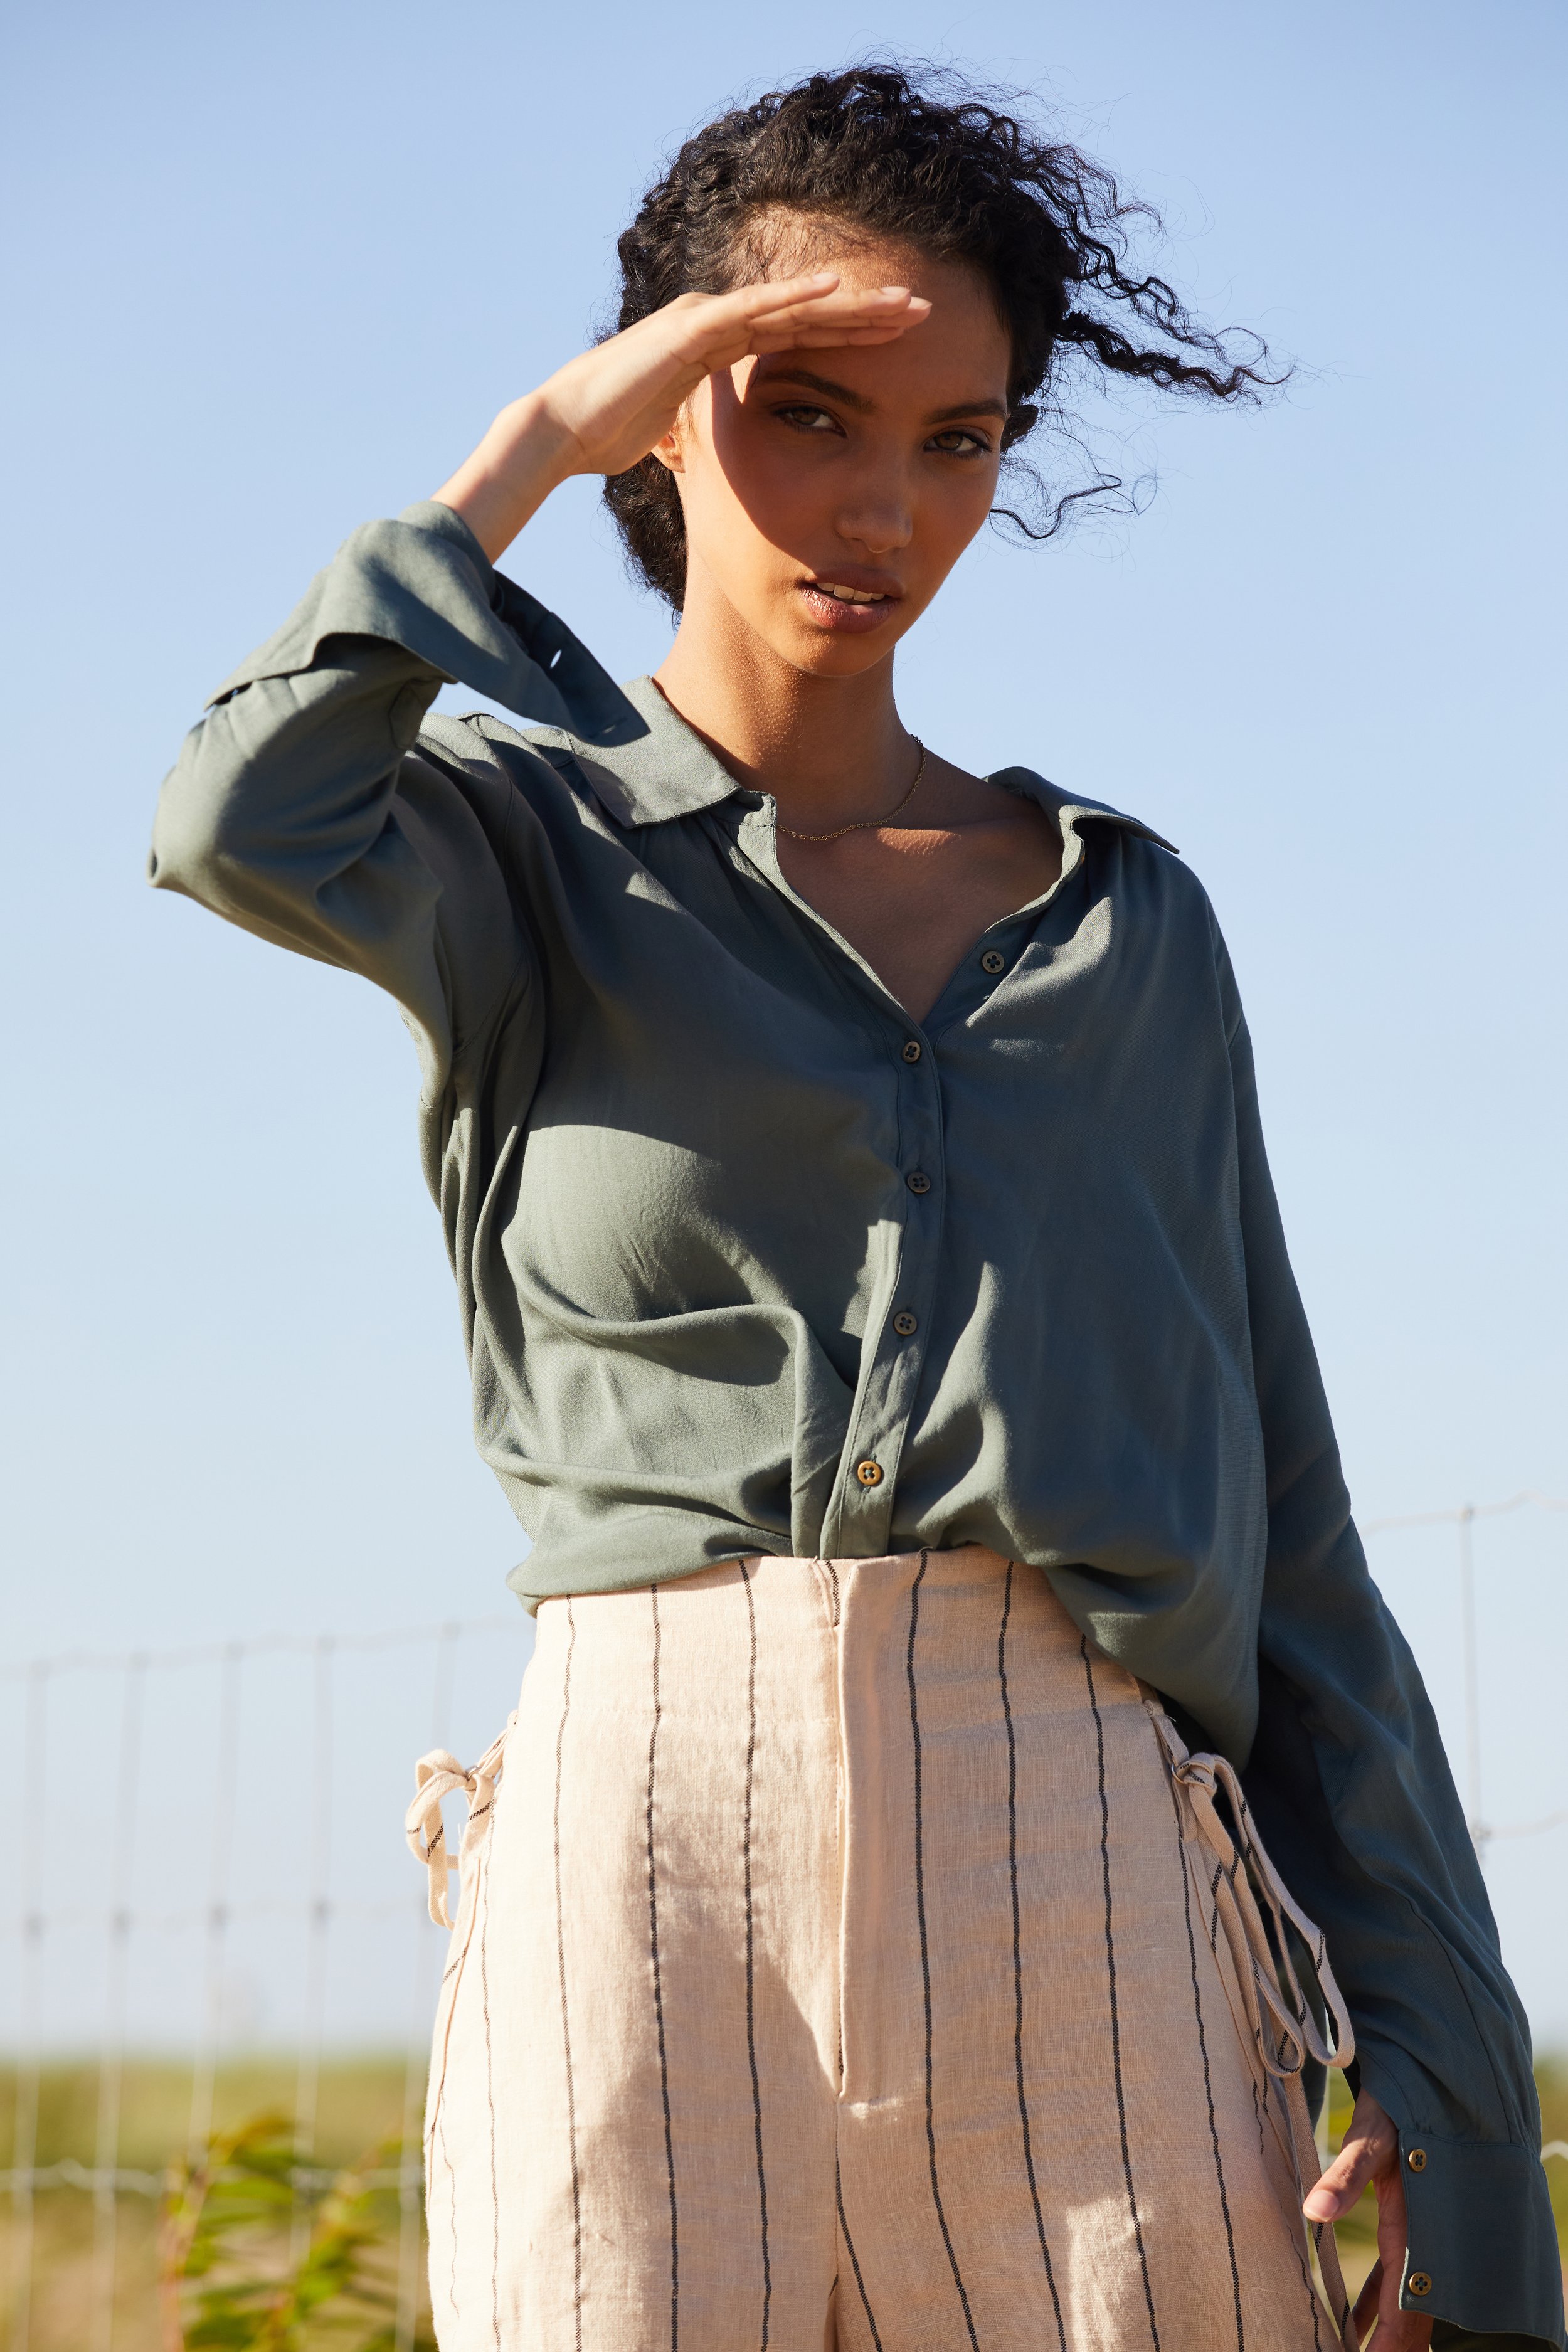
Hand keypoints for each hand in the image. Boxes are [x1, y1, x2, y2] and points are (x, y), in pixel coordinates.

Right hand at [433, 274, 930, 560]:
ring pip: (792, 306)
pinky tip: (834, 291)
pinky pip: (752, 311)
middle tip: (925, 311)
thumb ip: (715, 430)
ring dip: (850, 303)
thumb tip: (733, 455)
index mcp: (725, 347)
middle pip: (810, 315)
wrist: (567, 429)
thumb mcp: (686, 435)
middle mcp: (721, 322)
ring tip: (901, 304)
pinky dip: (793, 298)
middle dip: (869, 314)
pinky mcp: (691, 329)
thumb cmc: (616, 434)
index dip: (853, 335)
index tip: (903, 340)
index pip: (802, 337)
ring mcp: (707, 319)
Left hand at [1302, 2091, 1432, 2346]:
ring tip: (1346, 2351)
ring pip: (1401, 2304)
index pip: (1403, 2311)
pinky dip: (1371, 2306)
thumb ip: (1344, 2176)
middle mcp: (1423, 2244)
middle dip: (1385, 2348)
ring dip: (1378, 2332)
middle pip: (1408, 2319)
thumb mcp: (1369, 2140)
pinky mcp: (1404, 2228)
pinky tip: (1349, 2322)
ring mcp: (1416, 2238)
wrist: (1424, 2085)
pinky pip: (1391, 2281)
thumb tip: (1314, 2210)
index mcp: (1416, 2233)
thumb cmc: (1397, 2111)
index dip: (1385, 2347)